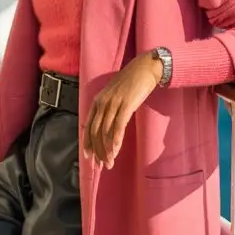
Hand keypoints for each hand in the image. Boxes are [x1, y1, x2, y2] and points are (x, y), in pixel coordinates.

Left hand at [83, 52, 162, 168]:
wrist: (145, 69)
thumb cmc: (131, 84)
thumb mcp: (114, 96)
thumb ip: (108, 110)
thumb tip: (106, 129)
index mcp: (97, 102)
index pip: (89, 127)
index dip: (89, 144)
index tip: (90, 159)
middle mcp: (102, 103)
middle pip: (96, 132)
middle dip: (97, 151)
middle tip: (101, 166)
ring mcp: (113, 103)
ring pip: (105, 132)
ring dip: (107, 150)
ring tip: (110, 163)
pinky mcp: (126, 105)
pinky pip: (118, 126)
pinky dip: (116, 140)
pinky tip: (116, 150)